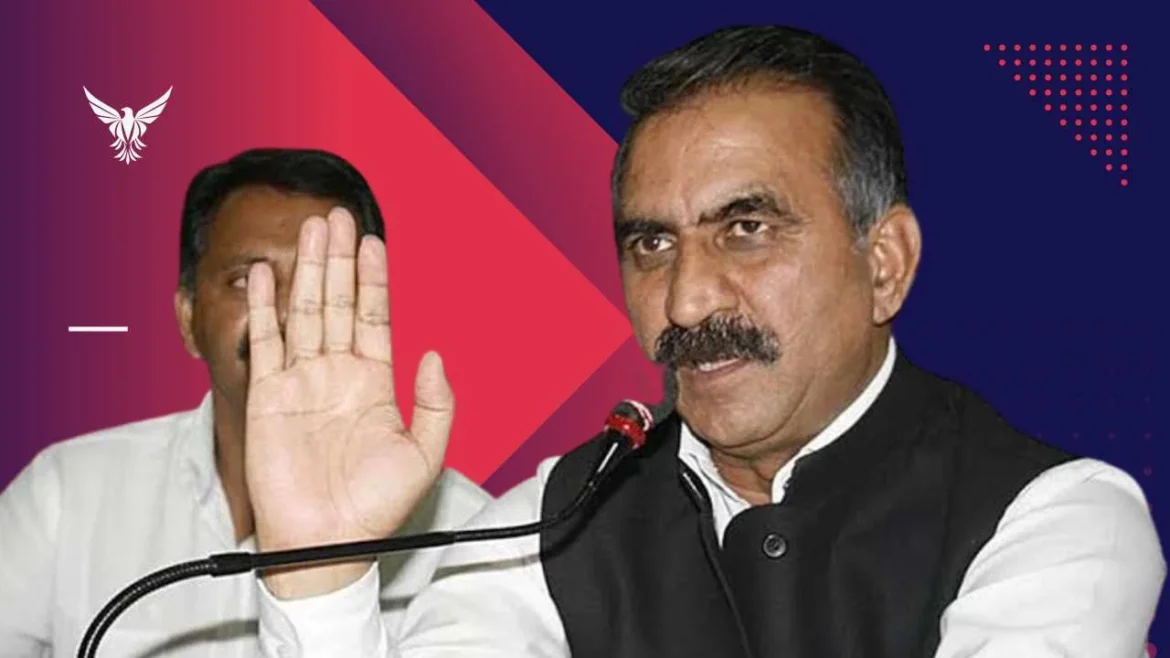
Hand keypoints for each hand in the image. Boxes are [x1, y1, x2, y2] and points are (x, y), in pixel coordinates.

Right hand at [244, 207, 452, 598]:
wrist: (327, 544)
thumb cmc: (375, 508)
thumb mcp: (424, 455)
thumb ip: (436, 404)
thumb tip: (435, 354)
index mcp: (374, 383)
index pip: (374, 317)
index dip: (374, 280)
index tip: (375, 242)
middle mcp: (337, 374)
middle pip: (337, 303)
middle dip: (339, 260)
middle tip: (338, 217)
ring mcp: (302, 382)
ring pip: (305, 312)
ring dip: (307, 271)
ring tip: (312, 229)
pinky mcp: (269, 397)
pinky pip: (266, 343)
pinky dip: (267, 309)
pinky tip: (272, 277)